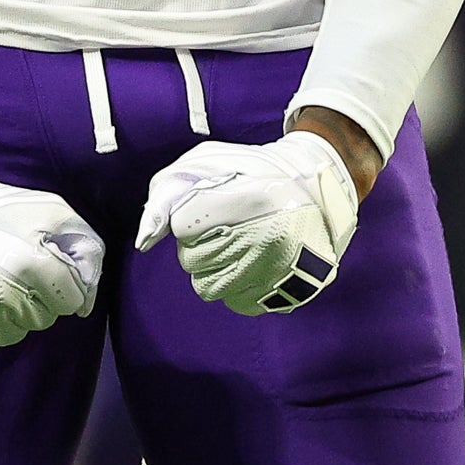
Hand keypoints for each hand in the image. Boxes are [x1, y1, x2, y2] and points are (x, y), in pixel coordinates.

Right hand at [0, 152, 103, 360]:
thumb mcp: (49, 209)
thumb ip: (83, 245)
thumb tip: (88, 299)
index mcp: (31, 267)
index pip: (72, 301)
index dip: (61, 282)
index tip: (42, 266)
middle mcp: (6, 300)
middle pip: (44, 318)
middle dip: (35, 297)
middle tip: (10, 269)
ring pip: (14, 333)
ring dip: (8, 313)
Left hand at [137, 131, 359, 314]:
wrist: (319, 187)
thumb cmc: (255, 171)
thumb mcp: (212, 162)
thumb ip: (171, 191)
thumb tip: (145, 240)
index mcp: (247, 200)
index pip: (183, 226)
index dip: (189, 217)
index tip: (209, 209)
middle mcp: (262, 240)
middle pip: (190, 259)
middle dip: (197, 243)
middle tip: (224, 226)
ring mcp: (273, 271)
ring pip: (206, 285)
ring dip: (212, 267)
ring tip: (234, 246)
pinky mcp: (282, 293)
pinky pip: (232, 302)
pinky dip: (233, 285)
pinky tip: (248, 264)